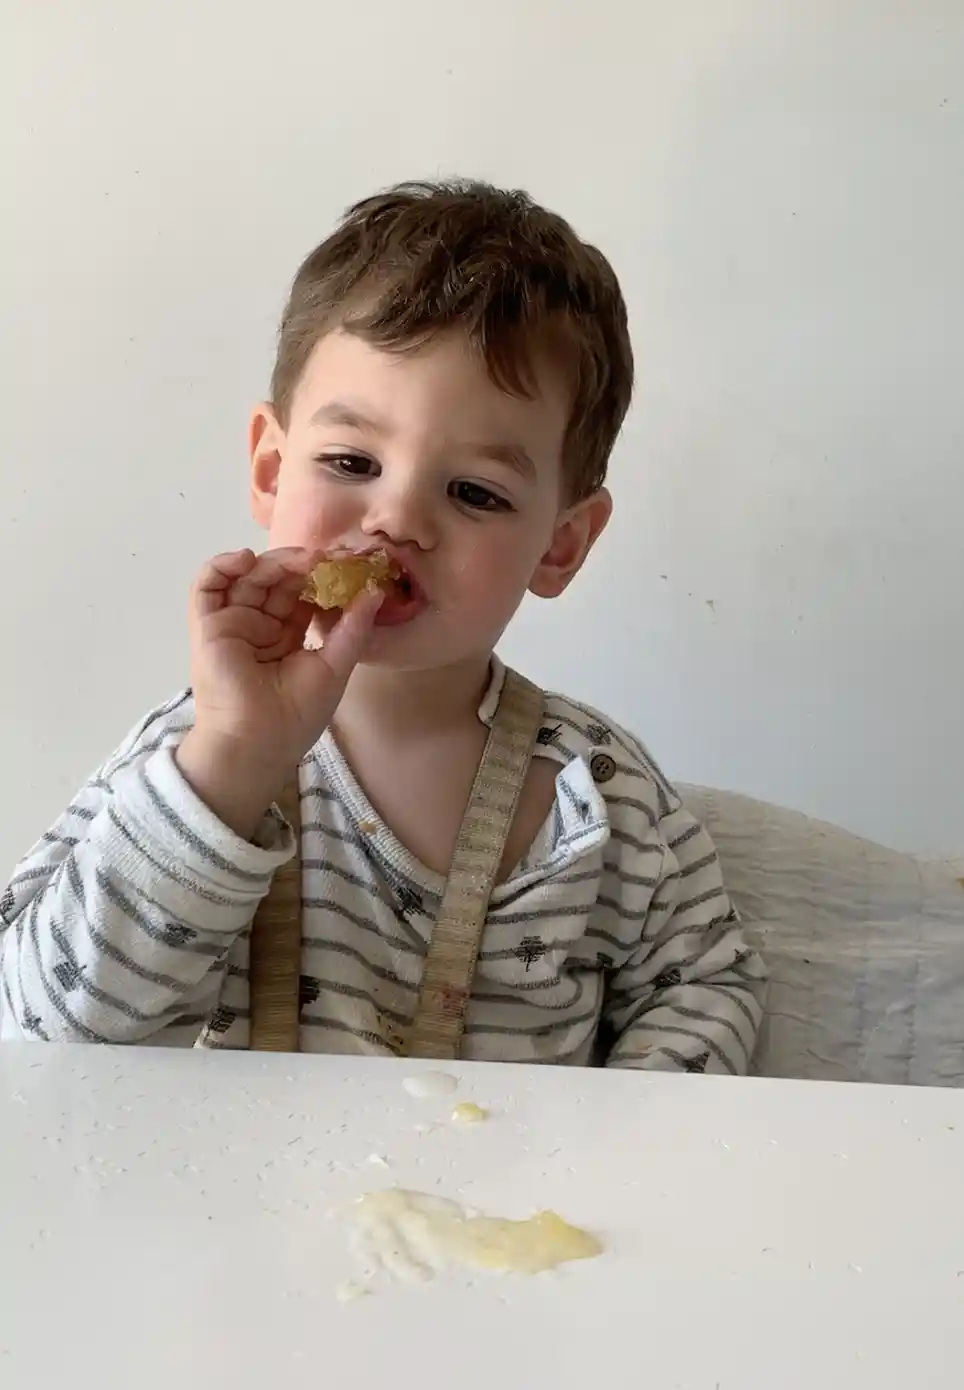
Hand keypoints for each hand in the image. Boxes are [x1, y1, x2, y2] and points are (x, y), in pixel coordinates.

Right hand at [175, 547, 380, 837]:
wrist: (259, 744)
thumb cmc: (296, 716)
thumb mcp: (335, 666)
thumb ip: (353, 628)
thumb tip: (375, 591)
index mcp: (287, 636)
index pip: (303, 594)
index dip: (323, 576)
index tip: (348, 563)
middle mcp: (259, 626)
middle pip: (277, 581)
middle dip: (302, 565)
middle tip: (329, 556)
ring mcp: (233, 624)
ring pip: (248, 578)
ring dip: (273, 562)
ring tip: (300, 560)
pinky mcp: (208, 626)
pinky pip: (206, 586)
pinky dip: (221, 565)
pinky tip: (246, 559)